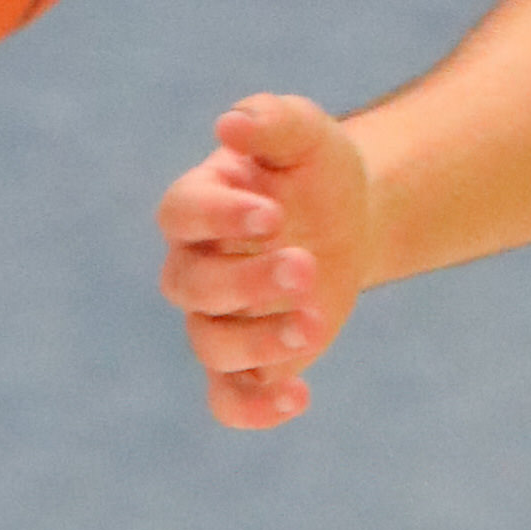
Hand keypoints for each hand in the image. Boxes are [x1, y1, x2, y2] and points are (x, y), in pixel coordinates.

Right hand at [157, 93, 373, 430]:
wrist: (348, 219)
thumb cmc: (314, 170)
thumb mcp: (306, 134)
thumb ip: (272, 121)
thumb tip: (230, 126)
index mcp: (197, 207)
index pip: (182, 214)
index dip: (218, 218)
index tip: (272, 213)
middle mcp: (195, 267)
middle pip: (192, 287)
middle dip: (247, 282)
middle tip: (306, 265)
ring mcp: (217, 319)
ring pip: (210, 345)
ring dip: (259, 340)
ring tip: (316, 321)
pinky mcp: (248, 361)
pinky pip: (227, 398)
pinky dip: (254, 408)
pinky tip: (300, 397)